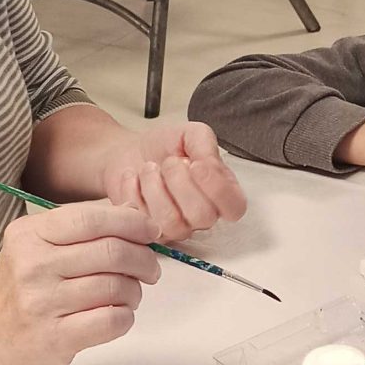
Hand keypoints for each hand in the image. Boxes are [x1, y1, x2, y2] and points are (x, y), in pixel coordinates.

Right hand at [0, 199, 159, 364]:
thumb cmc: (22, 289)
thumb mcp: (36, 246)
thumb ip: (81, 229)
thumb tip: (134, 216)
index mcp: (30, 234)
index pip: (92, 219)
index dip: (131, 223)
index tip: (150, 232)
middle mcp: (33, 265)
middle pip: (111, 251)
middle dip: (143, 258)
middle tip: (150, 269)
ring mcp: (42, 303)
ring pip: (116, 286)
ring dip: (134, 290)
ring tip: (128, 295)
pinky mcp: (54, 338)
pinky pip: (111, 321)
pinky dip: (125, 316)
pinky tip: (117, 315)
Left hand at [100, 118, 246, 242]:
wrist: (129, 150)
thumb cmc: (165, 146)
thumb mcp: (190, 134)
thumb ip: (206, 145)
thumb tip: (209, 166)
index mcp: (221, 192)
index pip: (235, 208)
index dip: (218, 189)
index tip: (197, 165)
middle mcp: (202, 215)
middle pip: (203, 216)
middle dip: (180, 182)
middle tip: (169, 162)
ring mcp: (176, 227)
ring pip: (172, 221)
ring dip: (154, 186)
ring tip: (149, 168)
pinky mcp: (148, 231)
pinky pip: (143, 221)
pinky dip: (133, 192)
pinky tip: (134, 178)